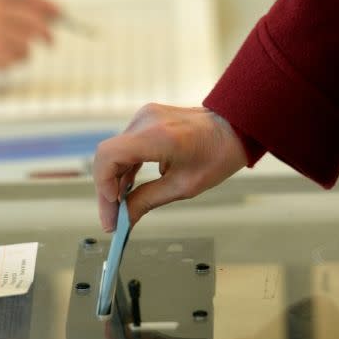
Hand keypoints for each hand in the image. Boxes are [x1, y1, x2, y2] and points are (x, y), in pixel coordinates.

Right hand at [0, 0, 59, 88]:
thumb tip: (39, 13)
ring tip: (9, 54)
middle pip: (33, 19)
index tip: (59, 12)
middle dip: (47, 31)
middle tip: (52, 40)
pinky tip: (0, 62)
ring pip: (28, 41)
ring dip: (25, 51)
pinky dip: (15, 61)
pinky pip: (19, 57)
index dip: (46, 3)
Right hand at [93, 104, 247, 229]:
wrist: (234, 127)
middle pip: (108, 157)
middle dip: (107, 191)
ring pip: (114, 153)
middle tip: (112, 220)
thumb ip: (147, 200)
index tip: (112, 210)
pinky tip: (128, 189)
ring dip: (114, 181)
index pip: (109, 156)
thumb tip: (124, 219)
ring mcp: (144, 118)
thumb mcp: (184, 186)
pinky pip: (125, 146)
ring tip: (119, 210)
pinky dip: (124, 168)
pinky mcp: (146, 120)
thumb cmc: (218, 154)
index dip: (103, 185)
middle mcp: (145, 121)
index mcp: (157, 136)